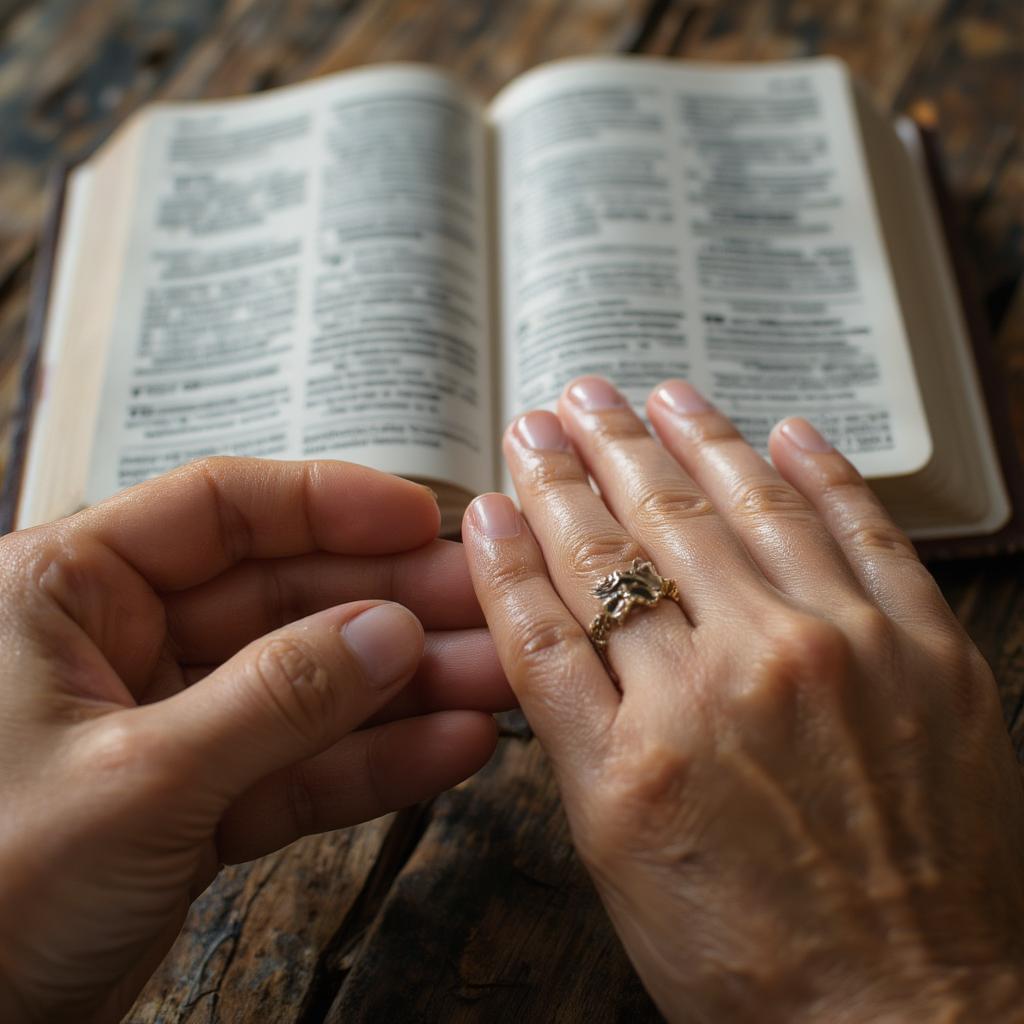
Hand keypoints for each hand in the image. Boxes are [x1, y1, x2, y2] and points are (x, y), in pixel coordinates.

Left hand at [0, 457, 511, 1023]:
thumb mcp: (139, 778)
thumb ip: (276, 698)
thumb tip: (391, 631)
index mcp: (68, 589)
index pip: (220, 511)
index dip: (328, 506)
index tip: (422, 517)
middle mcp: (121, 643)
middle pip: (284, 598)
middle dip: (391, 605)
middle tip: (489, 605)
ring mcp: (170, 725)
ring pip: (306, 686)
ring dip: (404, 687)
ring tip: (499, 678)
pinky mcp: (199, 803)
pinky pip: (300, 767)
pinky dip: (374, 763)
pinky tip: (452, 747)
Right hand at [463, 377, 1023, 1022]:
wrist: (912, 1018)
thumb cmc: (747, 956)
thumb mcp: (614, 849)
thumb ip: (565, 714)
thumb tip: (527, 604)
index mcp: (640, 748)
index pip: (556, 597)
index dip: (523, 523)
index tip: (504, 476)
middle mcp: (734, 680)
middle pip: (636, 536)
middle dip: (590, 457)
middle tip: (564, 404)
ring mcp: (837, 654)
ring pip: (739, 509)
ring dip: (688, 440)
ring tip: (651, 392)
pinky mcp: (924, 650)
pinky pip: (864, 530)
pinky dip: (820, 472)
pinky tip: (784, 430)